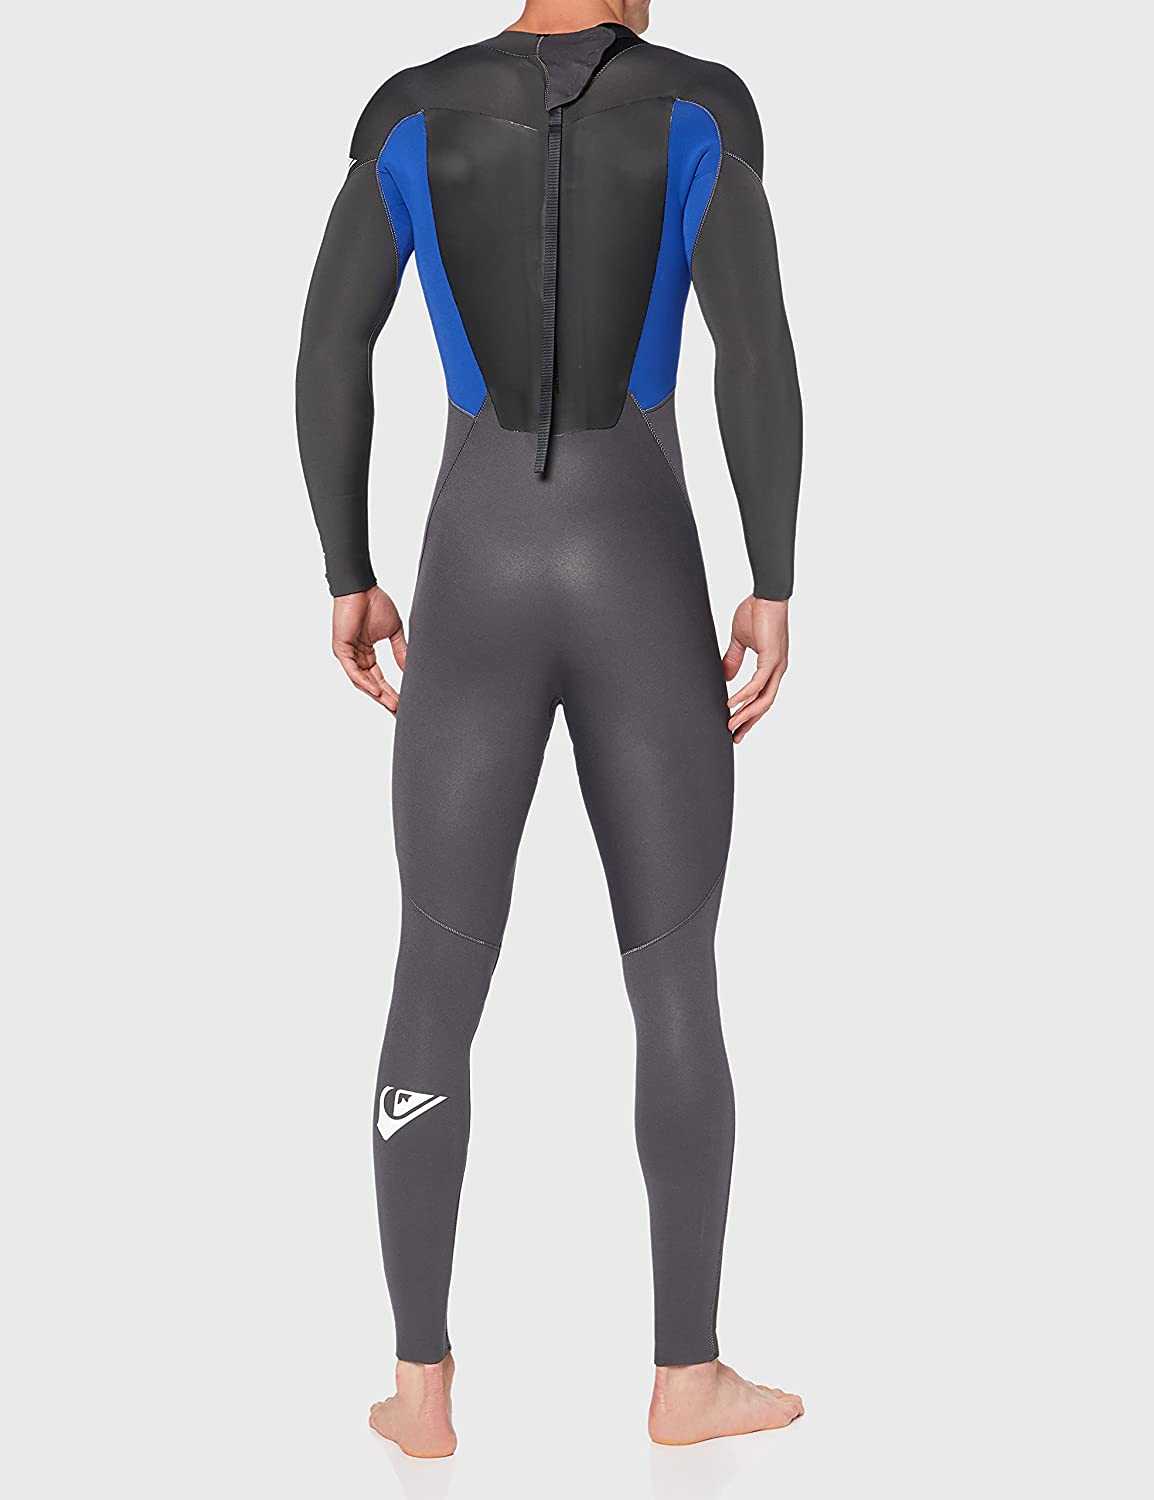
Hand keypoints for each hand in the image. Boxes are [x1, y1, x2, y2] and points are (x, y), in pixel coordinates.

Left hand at [331, 586, 406, 711]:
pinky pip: (353, 671)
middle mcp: (357, 656)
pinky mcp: (341, 649)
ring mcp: (348, 654)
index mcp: (367, 653)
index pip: (380, 678)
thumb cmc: (375, 603)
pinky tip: (377, 691)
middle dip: (386, 699)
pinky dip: (365, 682)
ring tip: (392, 705)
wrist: (362, 587)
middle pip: (372, 684)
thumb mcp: (393, 632)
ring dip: (377, 694)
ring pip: (362, 681)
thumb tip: (410, 668)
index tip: (404, 703)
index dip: (392, 692)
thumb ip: (401, 651)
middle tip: (399, 712)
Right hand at [722, 596, 788, 742]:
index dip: (750, 713)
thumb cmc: (756, 611)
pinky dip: (744, 695)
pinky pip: (758, 684)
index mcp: (771, 666)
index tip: (737, 726)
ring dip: (746, 714)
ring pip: (763, 699)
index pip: (762, 696)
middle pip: (764, 704)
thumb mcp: (740, 640)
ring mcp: (777, 665)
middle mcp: (777, 669)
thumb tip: (726, 677)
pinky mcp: (772, 658)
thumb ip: (734, 659)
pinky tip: (732, 703)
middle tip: (735, 737)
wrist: (766, 594)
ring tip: (731, 725)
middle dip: (749, 722)